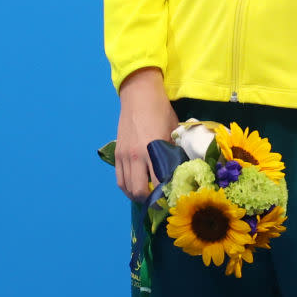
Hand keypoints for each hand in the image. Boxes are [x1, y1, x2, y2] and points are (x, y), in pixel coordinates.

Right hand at [115, 67, 177, 201]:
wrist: (139, 95)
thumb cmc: (161, 111)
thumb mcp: (173, 131)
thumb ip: (173, 152)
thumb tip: (180, 171)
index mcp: (154, 150)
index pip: (159, 182)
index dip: (166, 195)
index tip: (174, 199)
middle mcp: (136, 156)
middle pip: (140, 191)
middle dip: (151, 200)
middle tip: (161, 201)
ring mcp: (124, 156)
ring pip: (127, 188)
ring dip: (138, 195)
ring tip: (149, 196)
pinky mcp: (117, 154)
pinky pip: (119, 179)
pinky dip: (127, 188)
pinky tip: (136, 188)